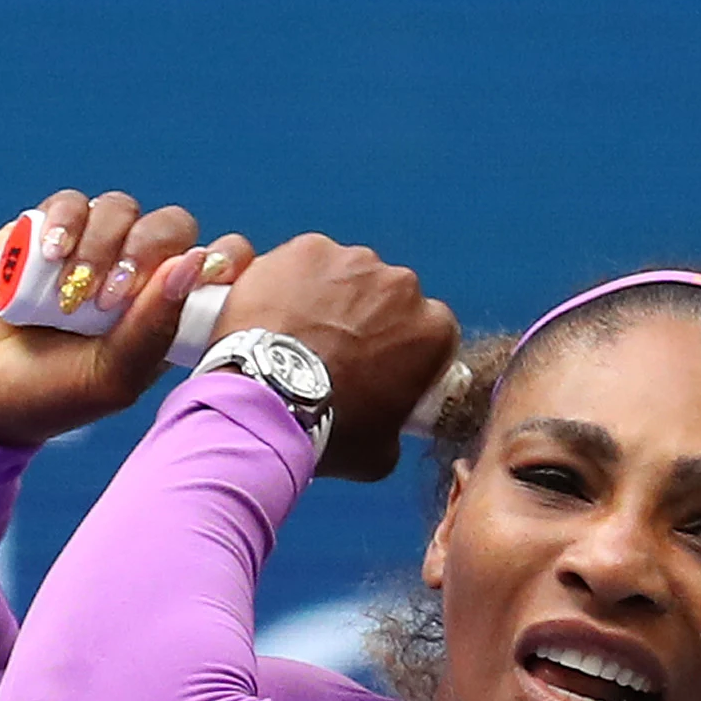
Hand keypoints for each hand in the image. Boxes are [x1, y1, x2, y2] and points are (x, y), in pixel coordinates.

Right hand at [0, 190, 260, 448]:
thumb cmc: (52, 395)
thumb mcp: (111, 377)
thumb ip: (154, 327)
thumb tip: (195, 261)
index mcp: (168, 312)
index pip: (219, 264)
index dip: (225, 259)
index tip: (212, 271)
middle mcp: (138, 274)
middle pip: (172, 226)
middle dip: (149, 250)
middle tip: (114, 296)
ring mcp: (94, 247)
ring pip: (123, 210)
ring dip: (101, 246)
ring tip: (72, 295)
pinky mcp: (49, 229)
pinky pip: (73, 203)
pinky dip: (66, 224)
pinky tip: (50, 257)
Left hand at [217, 234, 459, 481]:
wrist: (268, 401)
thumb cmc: (328, 430)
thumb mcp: (381, 451)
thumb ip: (395, 424)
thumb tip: (386, 423)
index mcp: (433, 330)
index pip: (430, 330)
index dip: (404, 348)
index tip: (381, 364)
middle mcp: (402, 285)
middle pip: (389, 296)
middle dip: (367, 317)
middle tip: (334, 351)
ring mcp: (353, 262)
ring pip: (346, 274)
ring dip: (330, 296)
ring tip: (299, 332)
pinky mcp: (306, 249)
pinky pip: (304, 262)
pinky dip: (292, 280)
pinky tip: (276, 312)